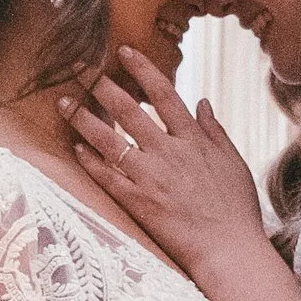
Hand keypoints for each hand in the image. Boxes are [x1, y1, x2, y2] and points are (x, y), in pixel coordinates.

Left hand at [62, 47, 266, 273]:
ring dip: (83, 119)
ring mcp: (150, 177)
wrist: (228, 249)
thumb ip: (214, 130)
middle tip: (78, 67)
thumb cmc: (236, 208)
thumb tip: (201, 101)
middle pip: (127, 110)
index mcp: (192, 140)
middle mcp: (168, 152)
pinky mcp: (137, 202)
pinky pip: (107, 177)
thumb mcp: (233, 162)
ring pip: (109, 140)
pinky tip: (75, 148)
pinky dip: (90, 161)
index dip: (142, 69)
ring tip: (63, 103)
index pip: (163, 94)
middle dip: (100, 85)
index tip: (123, 50)